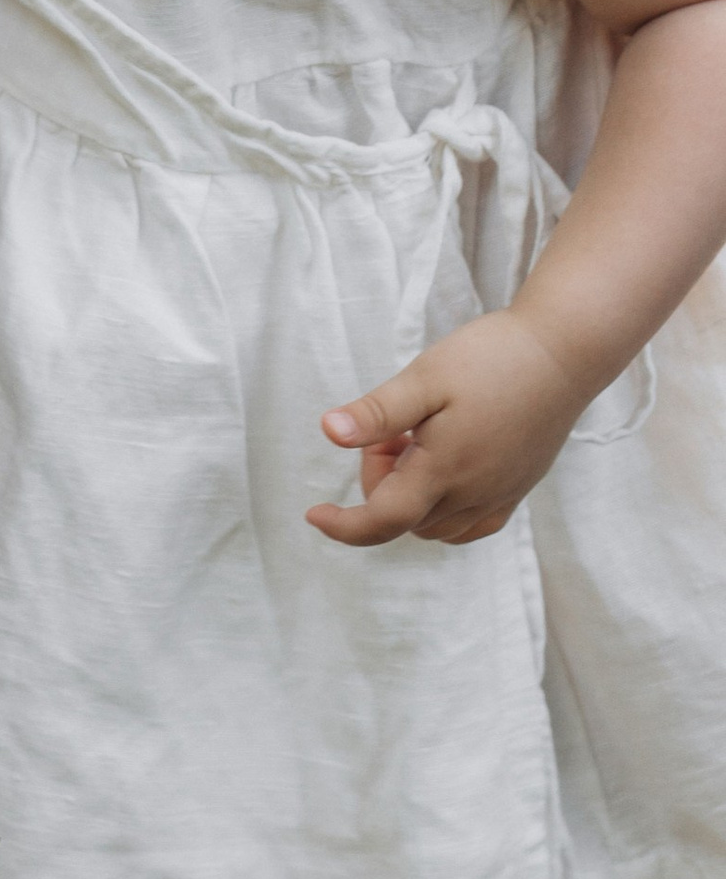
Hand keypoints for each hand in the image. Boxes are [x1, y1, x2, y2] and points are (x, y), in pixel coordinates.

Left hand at [310, 309, 592, 548]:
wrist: (565, 351)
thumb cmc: (492, 358)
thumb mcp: (425, 377)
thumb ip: (377, 412)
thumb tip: (329, 432)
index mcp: (445, 470)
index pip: (384, 521)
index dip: (344, 527)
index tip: (314, 514)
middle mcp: (474, 493)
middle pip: (405, 518)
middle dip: (381, 483)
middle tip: (394, 430)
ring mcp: (501, 495)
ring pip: (436, 526)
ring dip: (412, 497)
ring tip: (420, 439)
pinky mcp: (519, 488)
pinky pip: (471, 525)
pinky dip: (443, 513)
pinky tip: (443, 470)